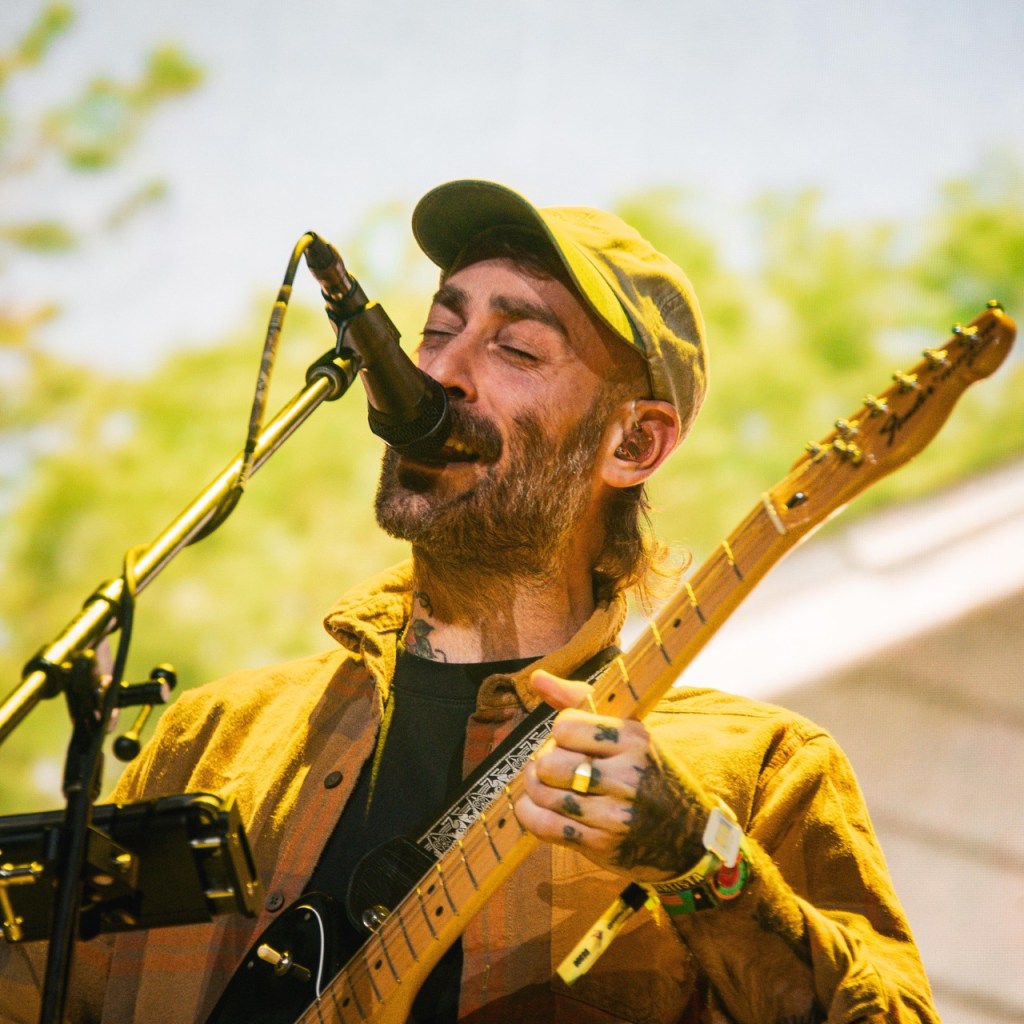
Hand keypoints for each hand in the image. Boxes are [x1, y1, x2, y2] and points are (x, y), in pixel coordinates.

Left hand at [516, 670, 711, 881]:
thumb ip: (579, 700)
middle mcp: (627, 776)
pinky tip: (537, 808)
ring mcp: (615, 814)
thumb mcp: (629, 731)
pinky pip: (544, 825)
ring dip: (536, 789)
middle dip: (544, 763)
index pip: (565, 727)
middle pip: (548, 762)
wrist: (688, 836)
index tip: (571, 741)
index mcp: (634, 740)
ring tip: (548, 785)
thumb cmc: (649, 774)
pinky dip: (530, 815)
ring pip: (543, 793)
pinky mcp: (602, 844)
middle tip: (557, 767)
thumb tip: (536, 677)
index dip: (560, 733)